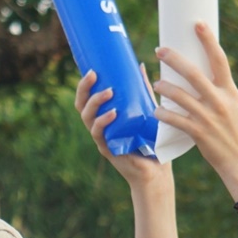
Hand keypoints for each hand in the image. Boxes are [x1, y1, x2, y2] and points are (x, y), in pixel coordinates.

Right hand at [75, 69, 169, 190]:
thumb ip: (142, 91)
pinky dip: (103, 122)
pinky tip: (112, 113)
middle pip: (81, 106)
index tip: (92, 69)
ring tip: (108, 92)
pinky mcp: (107, 149)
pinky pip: (99, 134)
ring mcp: (101, 138)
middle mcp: (98, 127)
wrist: (156, 170)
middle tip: (93, 75)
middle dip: (84, 89)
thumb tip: (139, 66)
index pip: (86, 98)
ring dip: (95, 103)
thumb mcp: (146, 110)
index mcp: (103, 116)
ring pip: (87, 118)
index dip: (84, 85)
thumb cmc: (151, 142)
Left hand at [148, 23, 237, 197]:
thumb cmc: (236, 132)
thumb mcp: (234, 106)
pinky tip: (156, 111)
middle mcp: (220, 101)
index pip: (219, 60)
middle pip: (194, 73)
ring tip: (156, 84)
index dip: (208, 40)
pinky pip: (175, 120)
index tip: (197, 23)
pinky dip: (164, 114)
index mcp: (230, 91)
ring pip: (180, 96)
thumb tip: (202, 73)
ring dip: (164, 87)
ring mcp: (209, 117)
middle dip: (174, 59)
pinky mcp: (199, 133)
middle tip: (159, 49)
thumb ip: (220, 91)